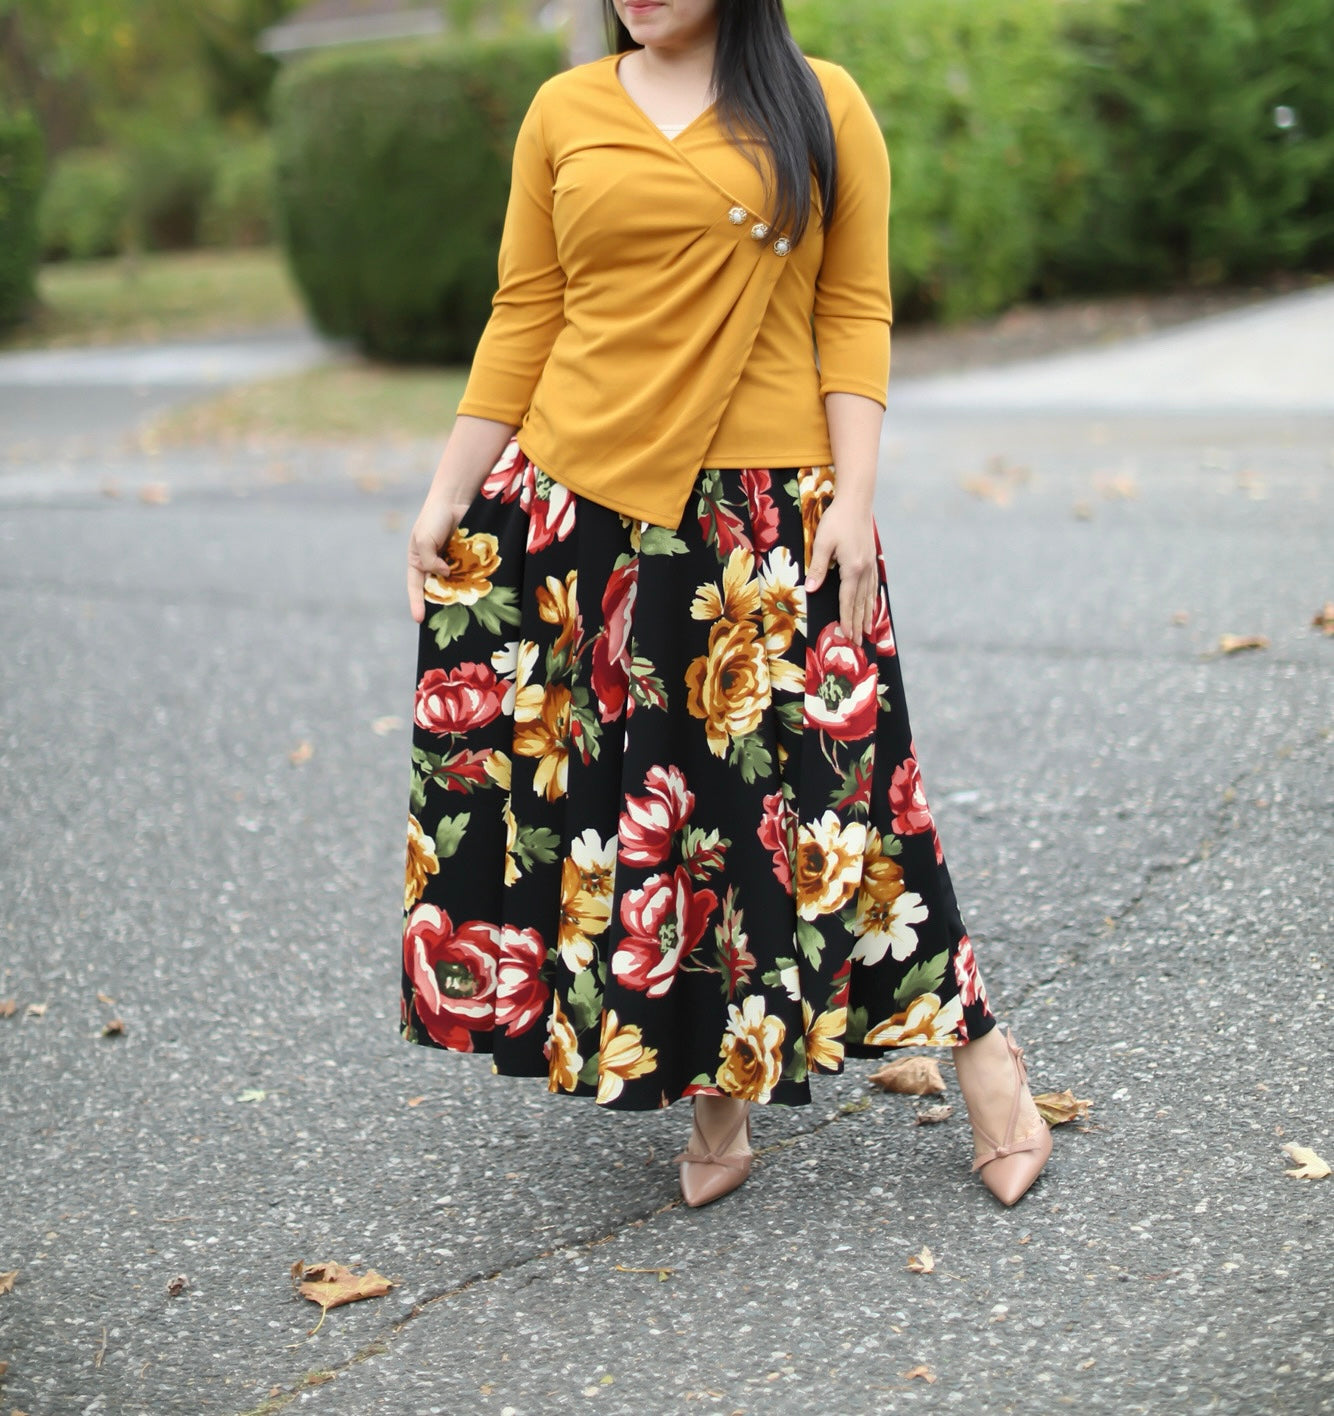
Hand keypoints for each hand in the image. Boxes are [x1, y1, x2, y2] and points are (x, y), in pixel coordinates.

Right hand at [406, 494, 469, 622]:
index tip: (419, 620)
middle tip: (446, 620)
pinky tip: (477, 590)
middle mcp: (434, 564)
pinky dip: (471, 581)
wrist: (456, 499)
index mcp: (418, 561)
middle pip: (436, 589)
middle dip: (441, 604)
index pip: (415, 587)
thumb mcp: (424, 540)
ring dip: (458, 594)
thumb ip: (430, 560)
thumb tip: (445, 575)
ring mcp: (451, 562)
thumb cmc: (434, 517)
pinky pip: (468, 573)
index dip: (416, 603)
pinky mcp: (466, 558)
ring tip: (464, 609)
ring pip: (454, 583)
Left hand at [805, 496, 877, 641]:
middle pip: (861, 603)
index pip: (847, 600)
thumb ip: (817, 567)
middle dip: (858, 624)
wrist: (857, 501)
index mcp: (852, 568)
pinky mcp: (871, 558)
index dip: (846, 619)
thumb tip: (811, 589)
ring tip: (867, 632)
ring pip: (869, 596)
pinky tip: (871, 606)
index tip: (846, 636)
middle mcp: (865, 569)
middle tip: (859, 644)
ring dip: (867, 616)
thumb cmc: (837, 520)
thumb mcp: (822, 542)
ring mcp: (870, 564)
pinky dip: (872, 600)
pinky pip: (873, 585)